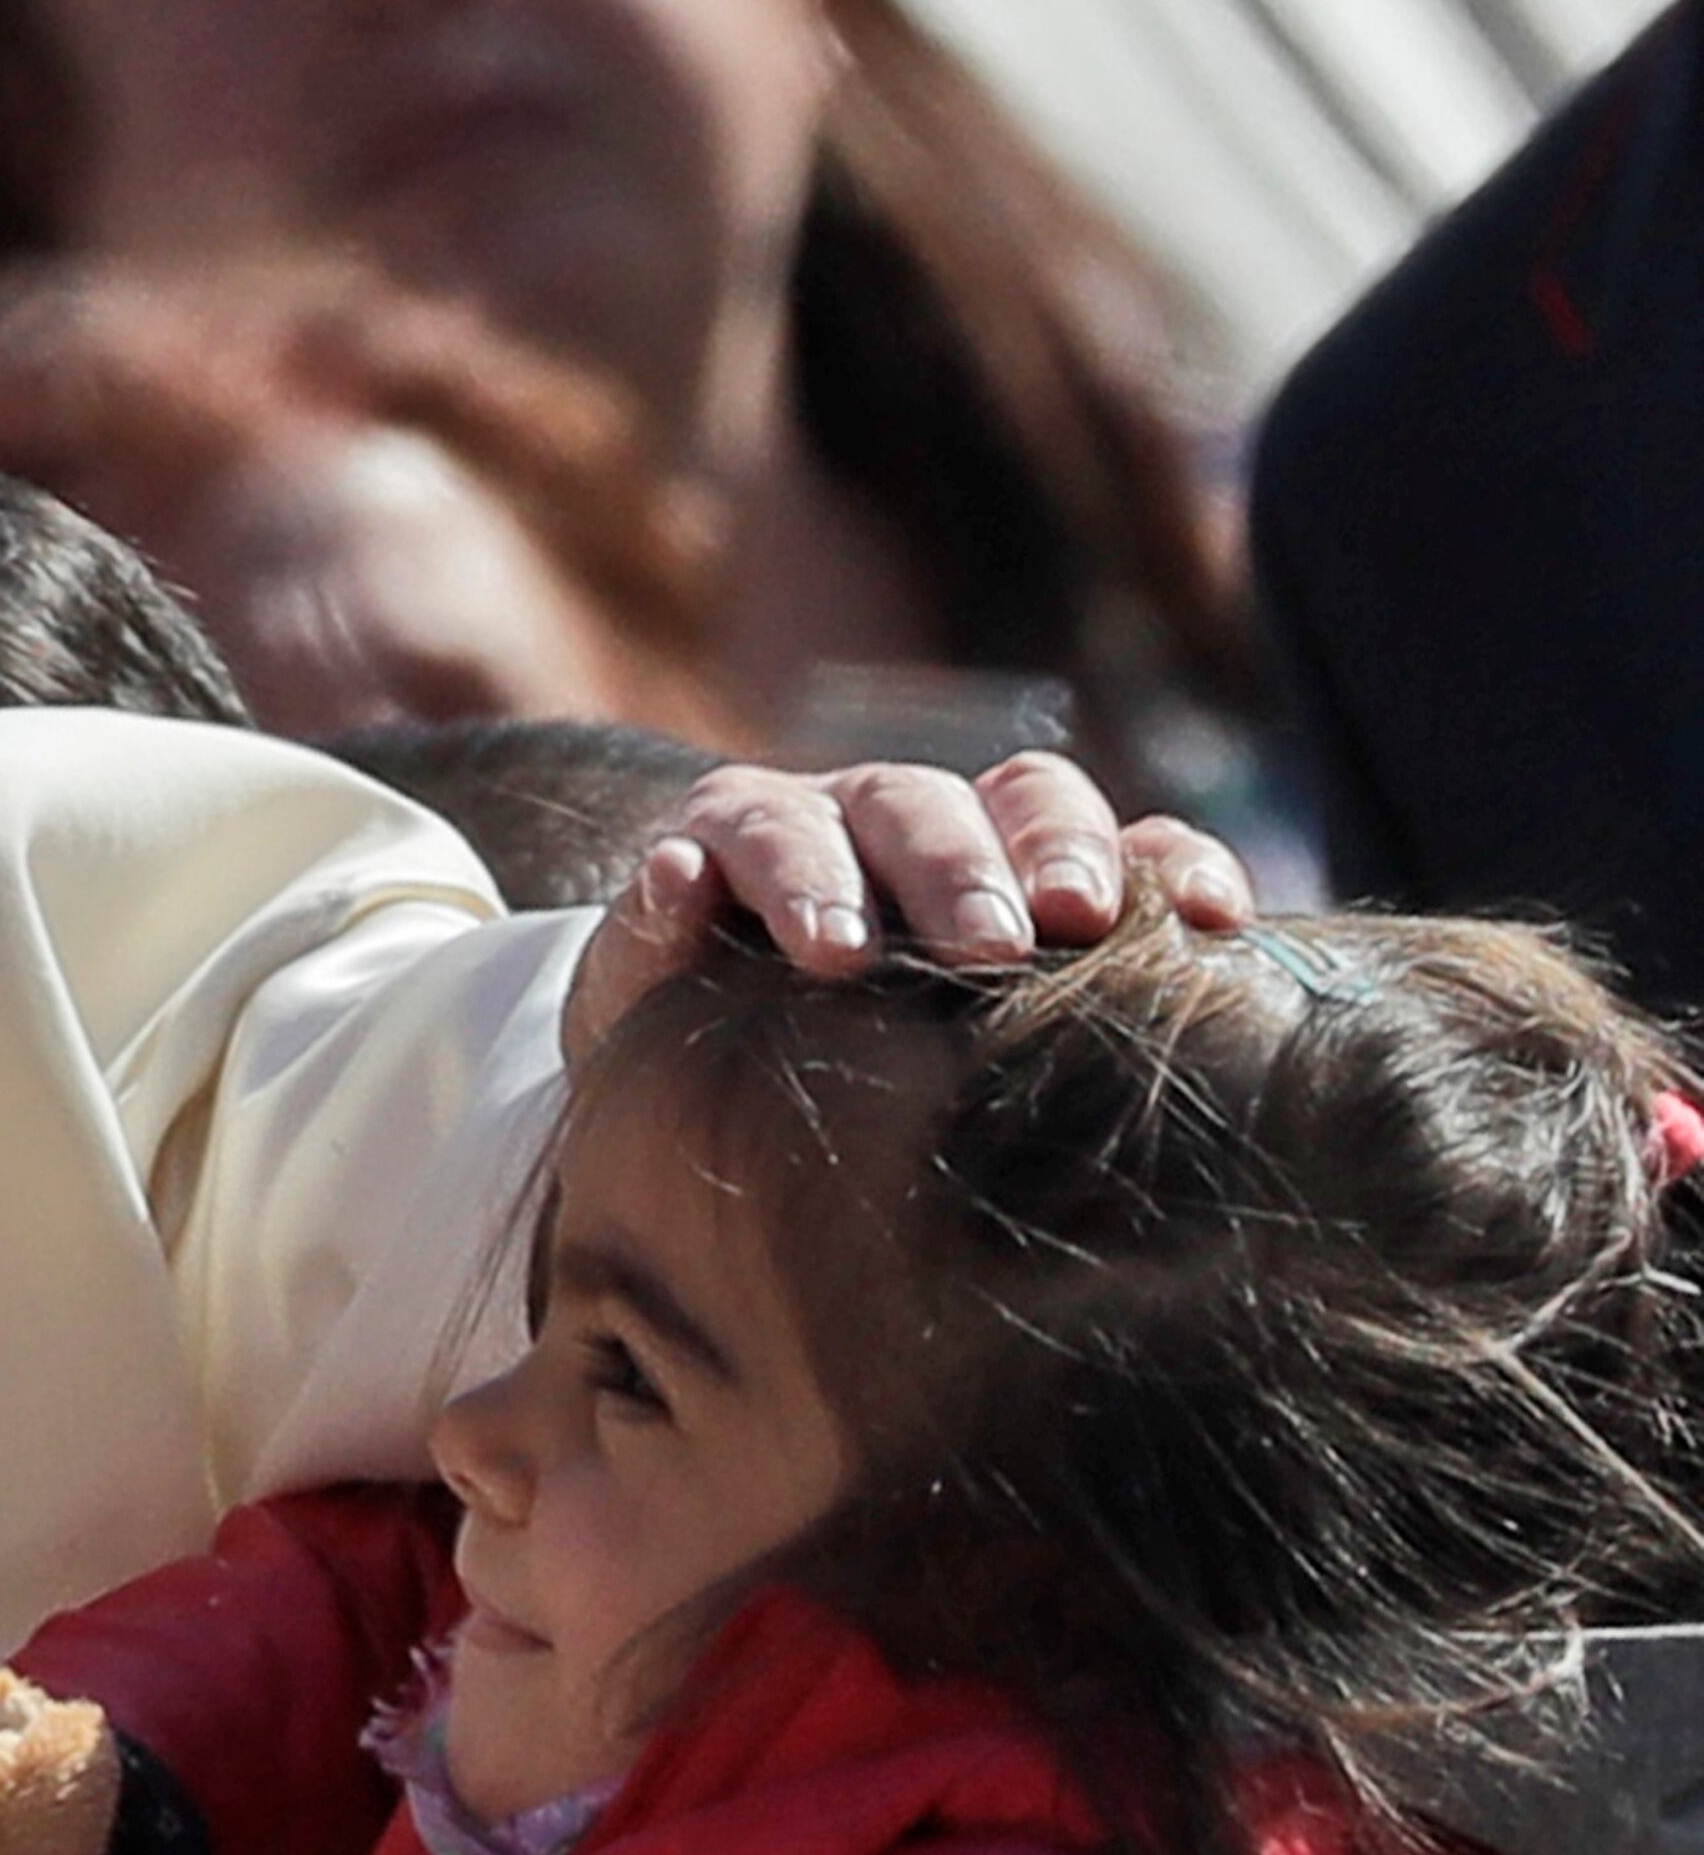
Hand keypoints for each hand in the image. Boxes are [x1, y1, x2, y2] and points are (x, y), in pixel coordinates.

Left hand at [563, 751, 1251, 1058]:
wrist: (751, 1055)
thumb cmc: (684, 1032)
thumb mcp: (638, 1007)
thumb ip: (647, 945)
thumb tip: (674, 873)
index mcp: (748, 833)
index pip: (771, 828)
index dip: (802, 878)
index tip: (830, 952)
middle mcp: (861, 810)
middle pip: (914, 805)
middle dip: (950, 871)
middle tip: (983, 946)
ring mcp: (969, 827)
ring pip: (1028, 799)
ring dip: (1064, 851)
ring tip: (1091, 922)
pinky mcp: (1063, 872)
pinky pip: (1136, 847)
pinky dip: (1175, 866)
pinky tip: (1217, 917)